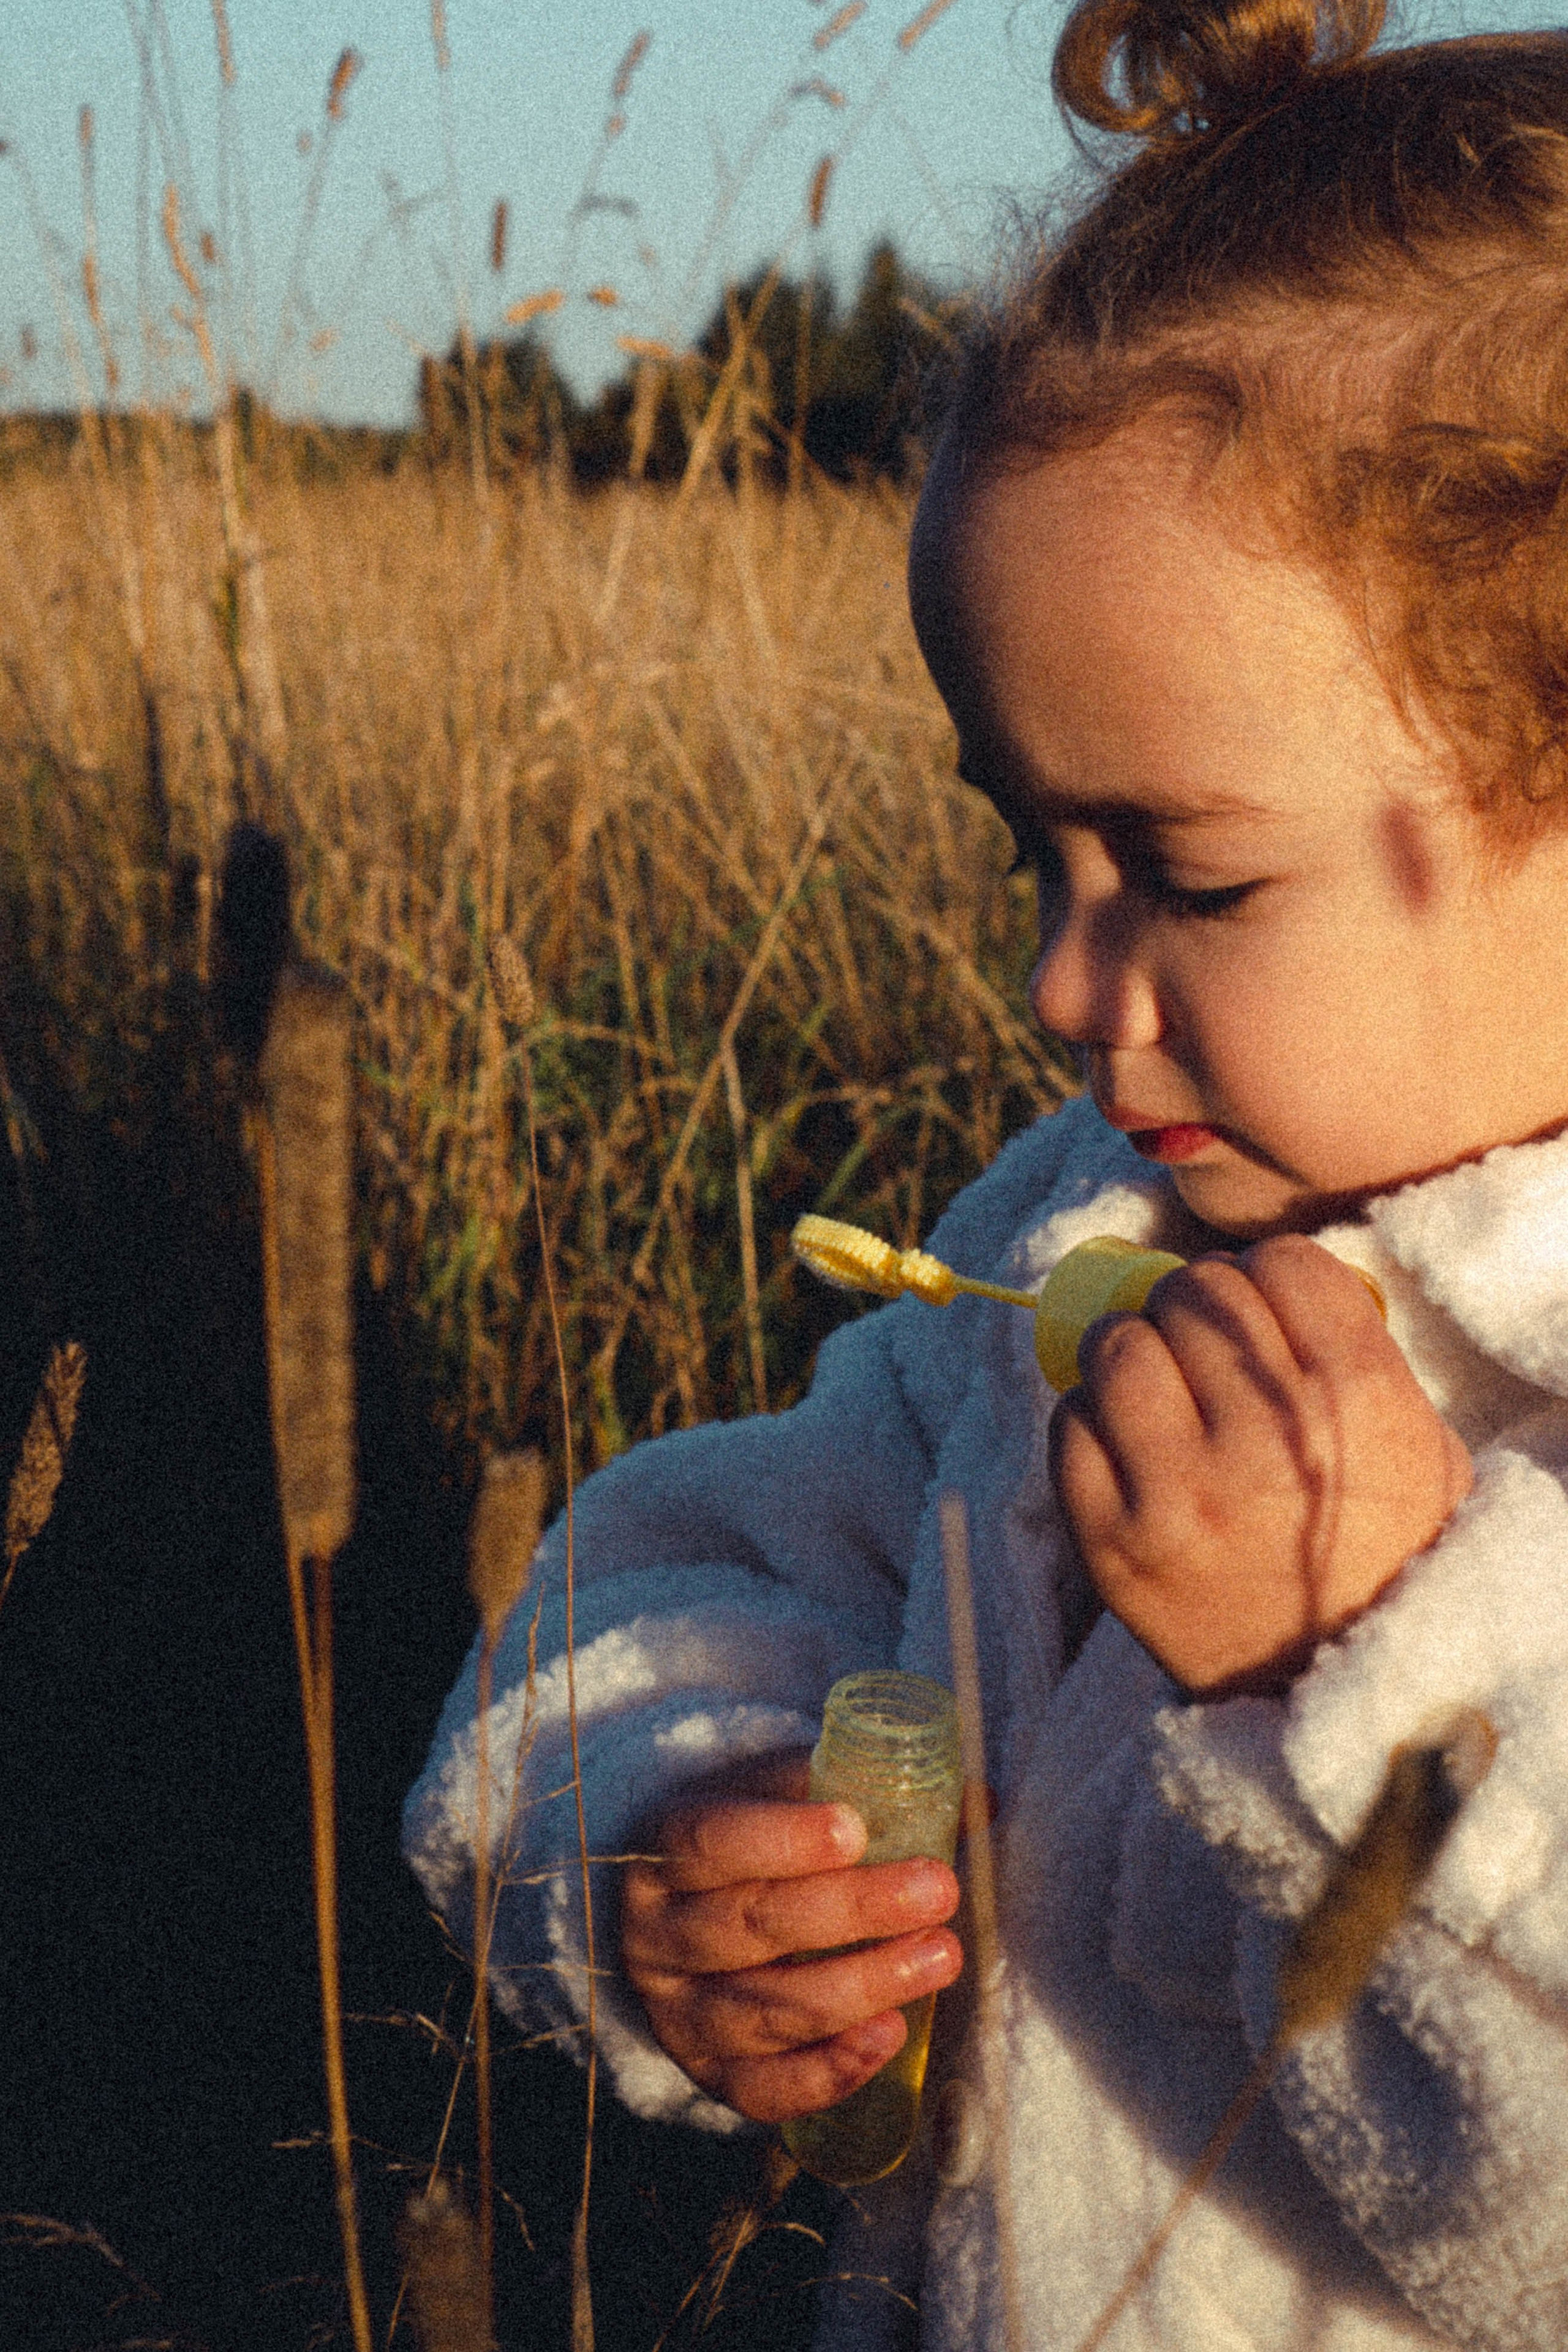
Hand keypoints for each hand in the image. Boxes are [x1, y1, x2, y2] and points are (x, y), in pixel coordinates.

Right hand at [621, 1751, 962, 2122]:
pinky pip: (766, 2088)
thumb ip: (859, 1786)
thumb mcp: (780, 1798)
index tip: (855, 1829)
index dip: (783, 1838)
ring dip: (862, 1986)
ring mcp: (678, 2014)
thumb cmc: (748, 1844)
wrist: (681, 1915)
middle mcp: (658, 1936)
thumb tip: (983, 1800)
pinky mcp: (708, 2074)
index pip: (714, 1842)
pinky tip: (891, 2033)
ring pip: (768, 2009)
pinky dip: (831, 2068)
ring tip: (941, 1957)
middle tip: (937, 1891)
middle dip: (853, 1910)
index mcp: (663, 1852)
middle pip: (753, 1926)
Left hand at [1050, 1236, 1472, 1696]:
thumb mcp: (1419, 1446)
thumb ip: (1355, 1355)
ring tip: (1152, 1385)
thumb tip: (1260, 1279)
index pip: (1282, 1266)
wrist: (1337, 1692)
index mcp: (1356, 1399)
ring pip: (1119, 1346)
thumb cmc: (1378, 1552)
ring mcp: (1182, 1490)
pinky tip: (1123, 1445)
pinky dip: (1088, 1421)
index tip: (1258, 1306)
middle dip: (1192, 1309)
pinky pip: (1069, 1425)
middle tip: (1199, 1349)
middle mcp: (1268, 1436)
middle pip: (1193, 1293)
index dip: (1262, 1277)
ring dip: (1131, 1352)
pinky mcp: (1112, 1540)